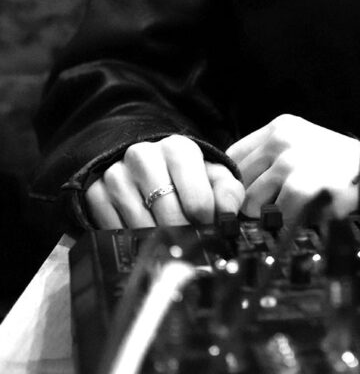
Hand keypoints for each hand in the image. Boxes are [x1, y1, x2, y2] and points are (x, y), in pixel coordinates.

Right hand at [85, 134, 244, 228]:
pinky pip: (114, 231)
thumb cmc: (186, 175)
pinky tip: (142, 237)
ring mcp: (117, 175)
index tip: (209, 231)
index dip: (207, 224)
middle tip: (189, 245)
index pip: (197, 200)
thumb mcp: (212, 176)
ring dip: (157, 242)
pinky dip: (130, 241)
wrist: (147, 166)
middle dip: (183, 236)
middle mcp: (144, 156)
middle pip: (169, 216)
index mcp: (178, 149)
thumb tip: (228, 217)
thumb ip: (228, 193)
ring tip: (167, 242)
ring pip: (141, 227)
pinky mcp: (96, 193)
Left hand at [226, 114, 359, 224]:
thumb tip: (232, 188)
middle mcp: (280, 139)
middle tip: (274, 205)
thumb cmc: (334, 164)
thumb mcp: (299, 145)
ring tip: (292, 207)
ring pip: (251, 200)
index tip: (245, 194)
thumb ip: (268, 158)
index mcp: (278, 127)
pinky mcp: (302, 183)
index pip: (232, 155)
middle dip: (251, 199)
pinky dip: (287, 221)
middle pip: (238, 181)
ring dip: (269, 213)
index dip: (235, 180)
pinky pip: (275, 214)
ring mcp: (290, 160)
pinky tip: (304, 212)